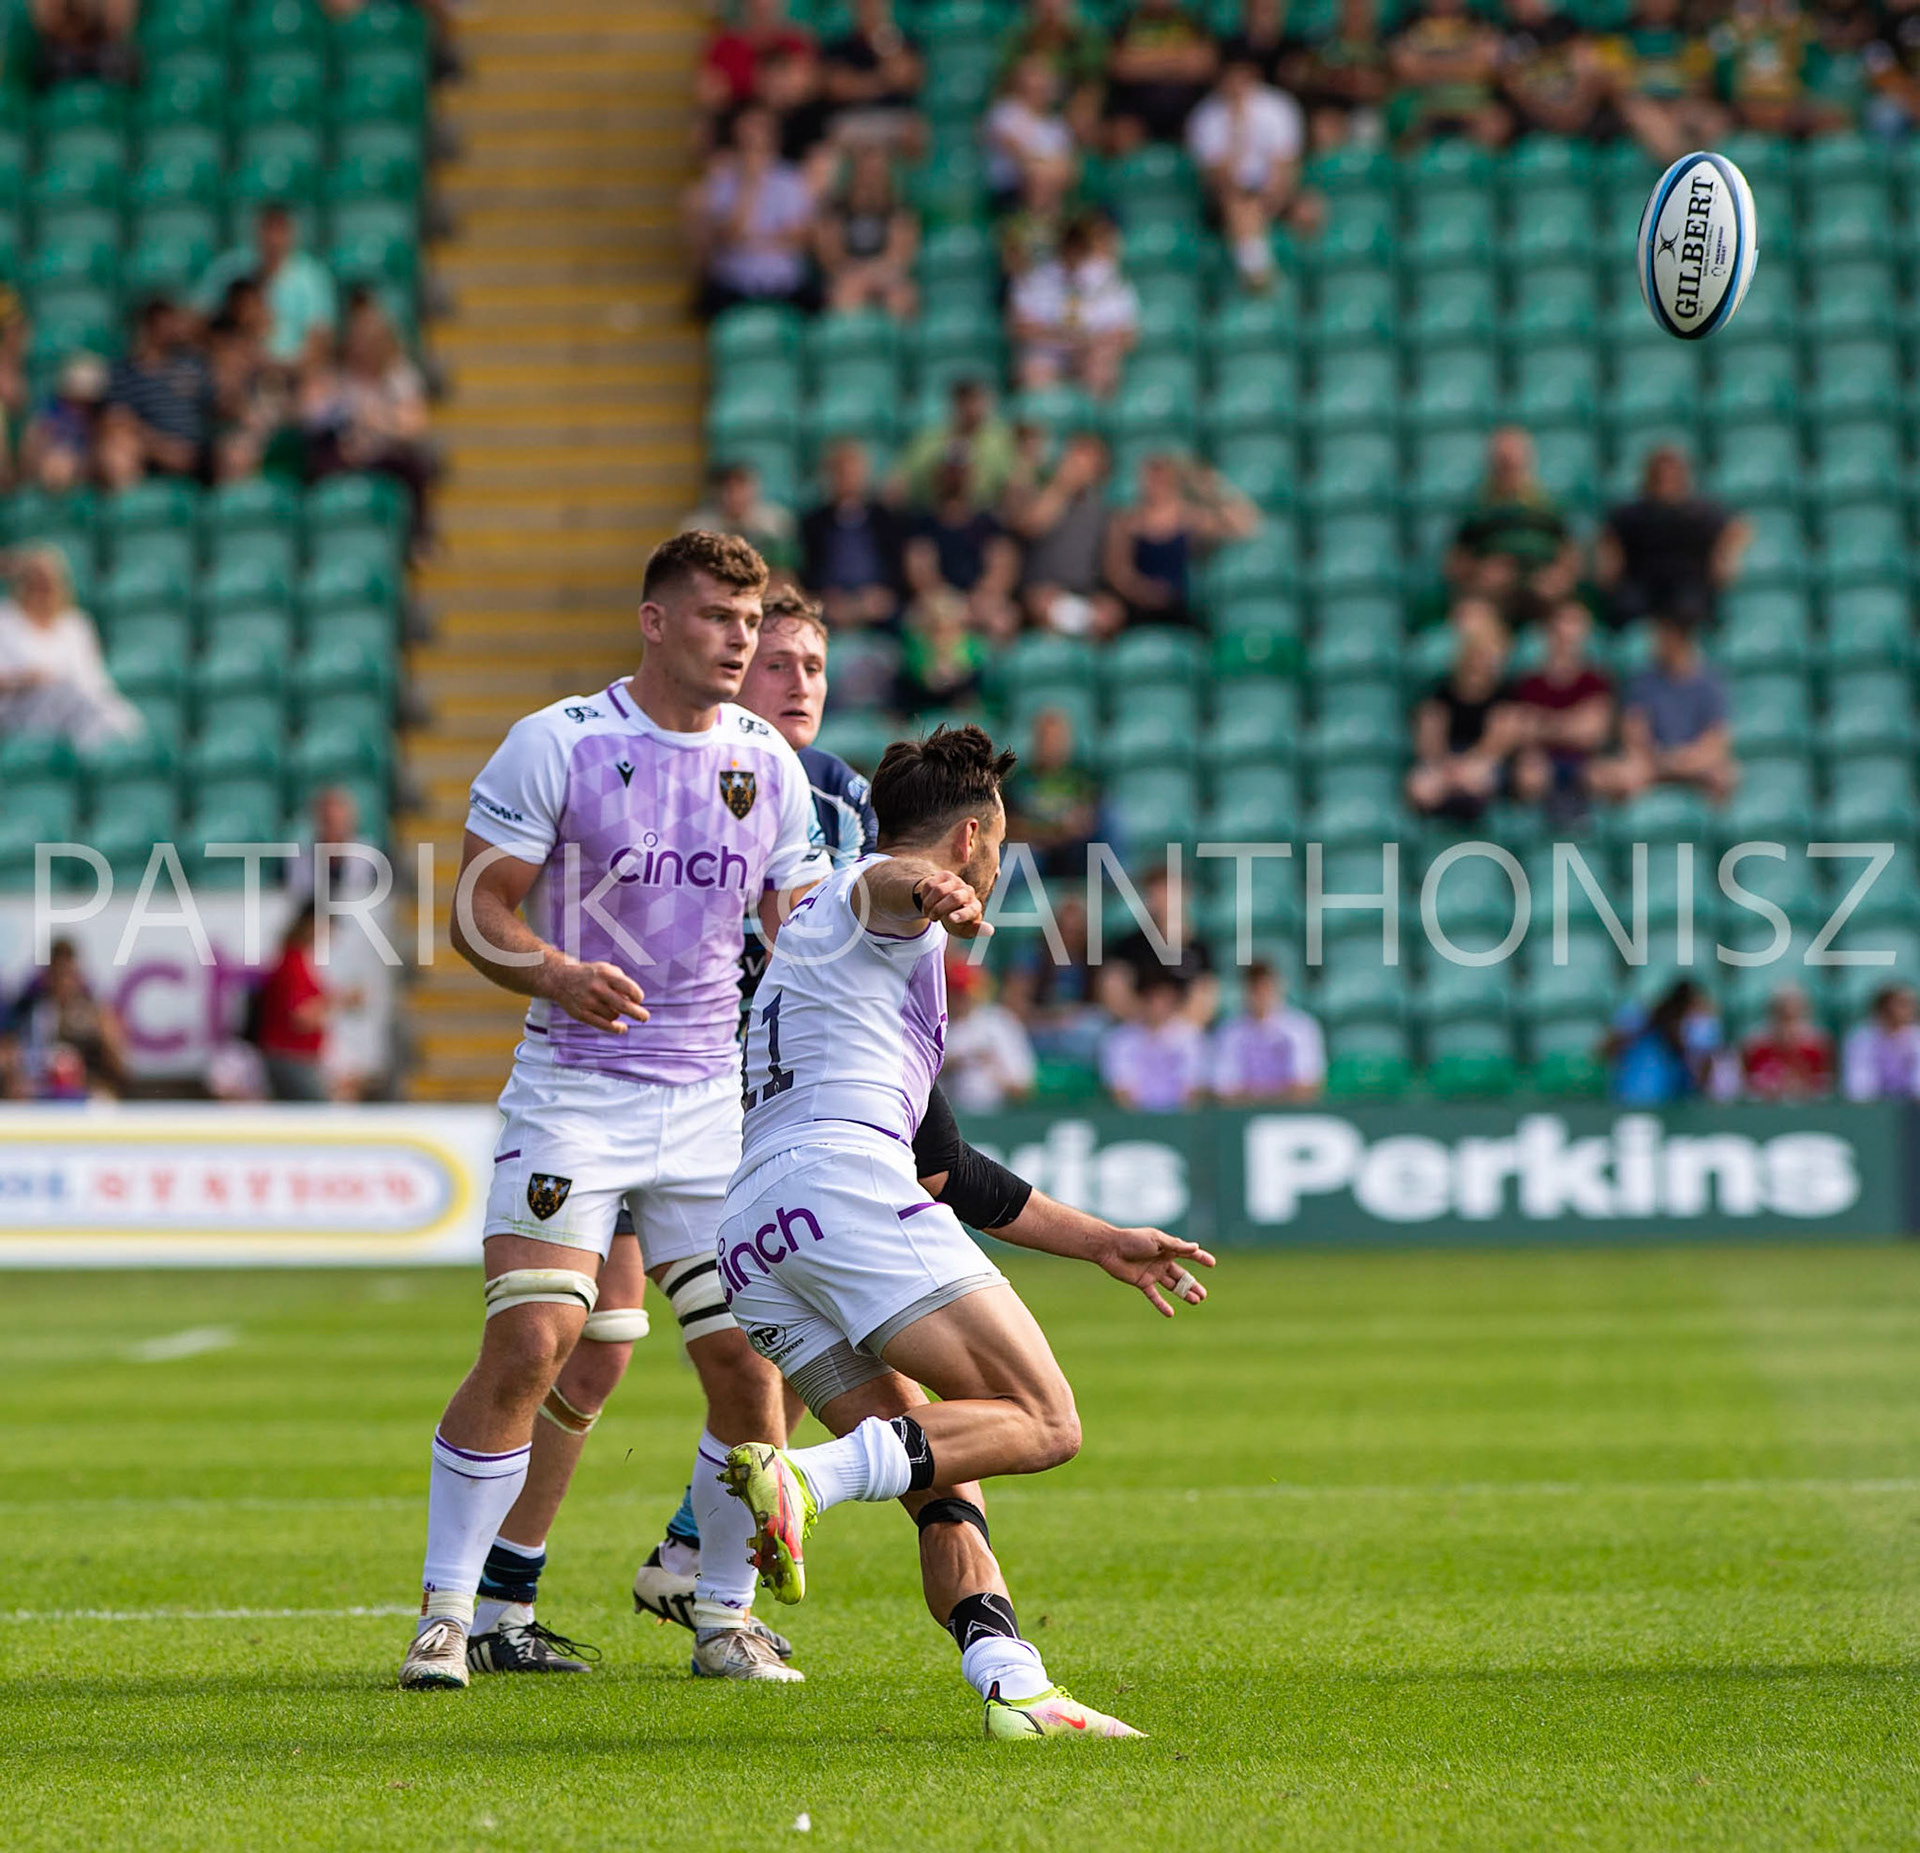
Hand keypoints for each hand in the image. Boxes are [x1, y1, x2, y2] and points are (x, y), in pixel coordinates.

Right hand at [548, 960, 648, 1032]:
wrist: (560, 979)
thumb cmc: (591, 975)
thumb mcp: (606, 970)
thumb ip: (622, 981)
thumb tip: (635, 1001)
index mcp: (605, 974)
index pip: (629, 988)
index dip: (638, 996)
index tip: (638, 999)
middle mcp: (597, 988)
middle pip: (624, 1006)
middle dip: (638, 1013)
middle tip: (645, 1017)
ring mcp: (589, 1002)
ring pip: (614, 1015)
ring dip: (618, 1014)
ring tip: (613, 1008)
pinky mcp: (582, 1014)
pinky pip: (603, 1025)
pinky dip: (615, 1028)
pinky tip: (622, 1028)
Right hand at [912, 870, 992, 939]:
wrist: (946, 907)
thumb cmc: (958, 922)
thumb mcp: (964, 930)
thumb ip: (975, 930)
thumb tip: (991, 930)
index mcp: (975, 907)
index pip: (971, 909)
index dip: (962, 915)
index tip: (950, 919)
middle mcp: (968, 891)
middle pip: (954, 897)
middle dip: (940, 909)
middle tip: (933, 919)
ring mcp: (956, 881)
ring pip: (938, 891)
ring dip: (929, 905)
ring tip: (929, 913)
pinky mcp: (944, 875)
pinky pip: (929, 885)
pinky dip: (924, 897)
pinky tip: (928, 903)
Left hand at [1096, 1226, 1214, 1316]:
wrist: (1110, 1248)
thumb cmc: (1133, 1240)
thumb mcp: (1156, 1241)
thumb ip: (1176, 1246)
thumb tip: (1195, 1247)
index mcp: (1167, 1248)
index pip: (1188, 1253)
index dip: (1200, 1258)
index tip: (1212, 1263)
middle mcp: (1162, 1261)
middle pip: (1181, 1275)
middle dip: (1193, 1284)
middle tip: (1203, 1295)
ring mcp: (1153, 1273)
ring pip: (1172, 1285)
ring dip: (1183, 1293)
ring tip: (1195, 1301)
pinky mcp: (1142, 1282)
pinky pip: (1154, 1295)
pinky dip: (1162, 1304)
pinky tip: (1171, 1314)